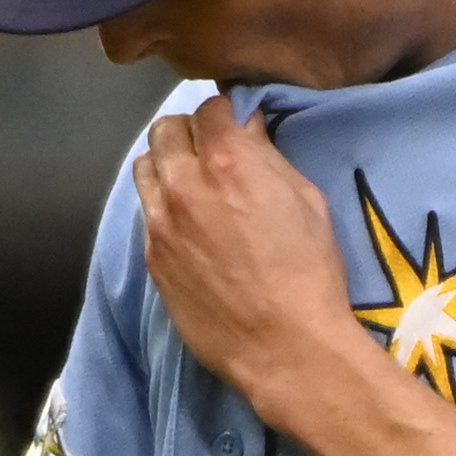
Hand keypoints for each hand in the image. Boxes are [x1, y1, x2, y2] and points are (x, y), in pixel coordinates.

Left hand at [135, 99, 370, 432]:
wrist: (285, 346)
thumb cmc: (310, 273)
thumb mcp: (307, 201)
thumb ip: (269, 157)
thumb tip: (247, 128)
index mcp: (228, 161)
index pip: (208, 109)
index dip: (224, 114)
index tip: (234, 126)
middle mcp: (185, 184)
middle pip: (165, 130)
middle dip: (190, 133)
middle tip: (211, 152)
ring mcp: (161, 223)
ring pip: (145, 168)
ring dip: (167, 166)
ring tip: (193, 185)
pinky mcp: (153, 258)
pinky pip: (148, 214)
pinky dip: (164, 208)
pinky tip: (190, 227)